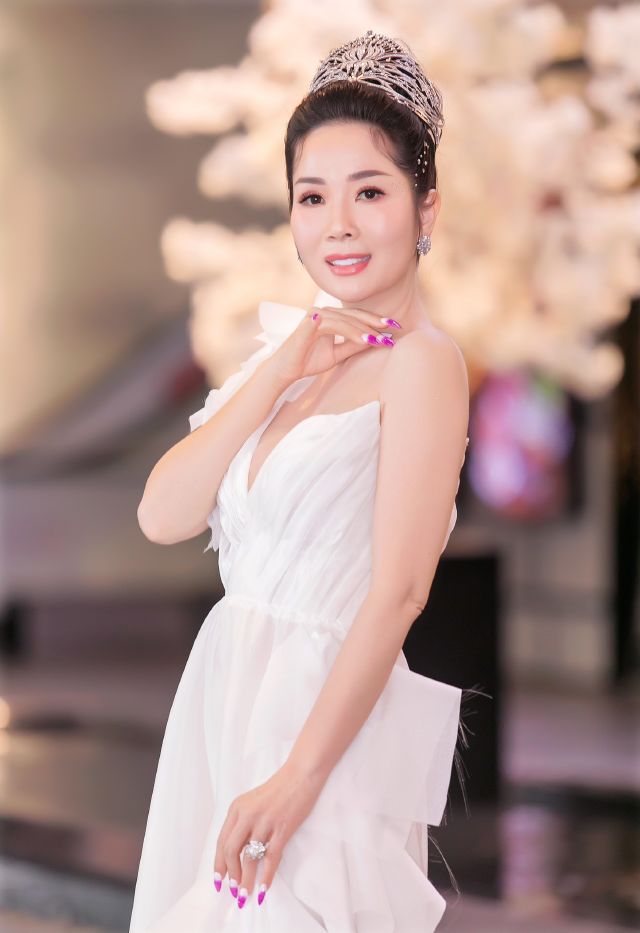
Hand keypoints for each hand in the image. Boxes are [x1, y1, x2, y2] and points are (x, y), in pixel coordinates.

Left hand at [213, 759, 324, 908]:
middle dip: (231, 875)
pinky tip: (264, 888)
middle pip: (231, 851)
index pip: (222, 841)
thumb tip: (237, 854)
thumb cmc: (278, 789)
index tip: (219, 882)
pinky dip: (266, 876)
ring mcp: (265, 821)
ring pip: (250, 858)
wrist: (301, 774)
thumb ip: (243, 823)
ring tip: (246, 895)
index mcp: (237, 808)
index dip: (219, 865)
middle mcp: (247, 815)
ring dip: (246, 880)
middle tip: (234, 891)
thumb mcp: (252, 802)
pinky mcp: (282, 828)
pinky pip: (271, 857)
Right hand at [264, 305, 400, 386]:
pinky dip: (350, 332)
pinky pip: (334, 326)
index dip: (375, 322)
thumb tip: (374, 342)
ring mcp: (315, 316)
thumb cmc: (307, 361)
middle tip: (393, 328)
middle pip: (354, 315)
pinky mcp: (309, 323)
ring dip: (364, 329)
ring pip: (346, 319)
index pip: (356, 317)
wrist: (285, 371)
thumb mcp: (336, 354)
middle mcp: (323, 313)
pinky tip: (364, 338)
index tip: (393, 329)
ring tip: (379, 339)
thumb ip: (352, 346)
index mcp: (330, 318)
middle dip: (375, 322)